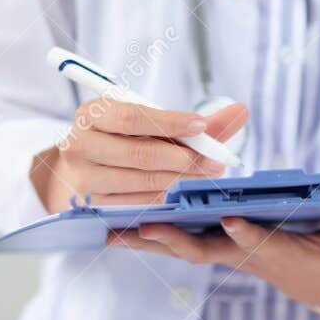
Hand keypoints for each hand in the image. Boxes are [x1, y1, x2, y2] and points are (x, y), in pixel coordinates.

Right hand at [31, 98, 247, 213]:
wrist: (78, 170)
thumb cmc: (123, 140)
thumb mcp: (149, 124)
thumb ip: (195, 123)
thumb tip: (241, 112)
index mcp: (91, 114)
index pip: (132, 117)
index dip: (170, 122)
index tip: (202, 126)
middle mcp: (79, 145)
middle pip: (138, 154)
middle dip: (183, 158)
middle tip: (216, 162)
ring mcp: (83, 179)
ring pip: (140, 182)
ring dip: (179, 182)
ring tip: (207, 177)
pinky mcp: (92, 208)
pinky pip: (137, 205)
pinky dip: (165, 200)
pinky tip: (185, 195)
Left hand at [111, 212, 319, 313]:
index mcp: (277, 253)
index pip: (260, 242)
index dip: (245, 231)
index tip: (229, 217)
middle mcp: (243, 255)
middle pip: (204, 248)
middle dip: (174, 239)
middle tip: (143, 228)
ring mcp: (223, 252)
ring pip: (178, 245)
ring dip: (143, 239)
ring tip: (105, 229)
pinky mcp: (212, 247)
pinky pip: (172, 240)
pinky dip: (143, 234)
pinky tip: (109, 227)